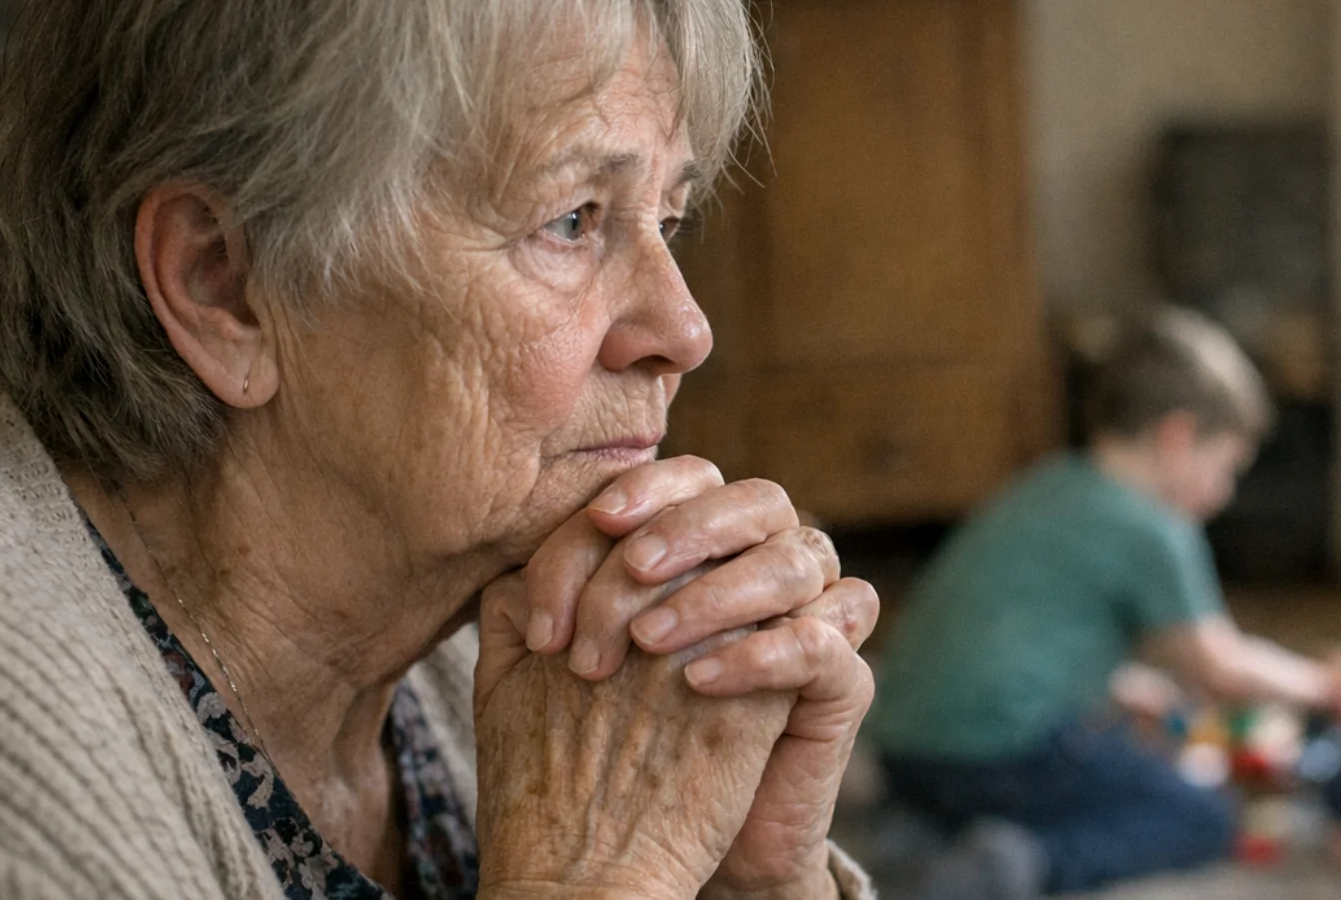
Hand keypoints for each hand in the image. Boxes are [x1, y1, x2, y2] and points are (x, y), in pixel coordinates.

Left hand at [515, 457, 879, 895]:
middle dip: (690, 525)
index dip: (648, 489)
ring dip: (722, 589)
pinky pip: (826, 641)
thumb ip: (532, 608)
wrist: (649, 859)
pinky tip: (699, 680)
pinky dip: (766, 652)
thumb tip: (500, 563)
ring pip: (800, 557)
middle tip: (635, 565)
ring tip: (651, 640)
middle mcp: (765, 571)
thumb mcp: (547, 674)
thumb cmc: (598, 750)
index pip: (691, 480)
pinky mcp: (841, 682)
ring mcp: (813, 620)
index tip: (595, 523)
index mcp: (704, 550)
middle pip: (757, 500)